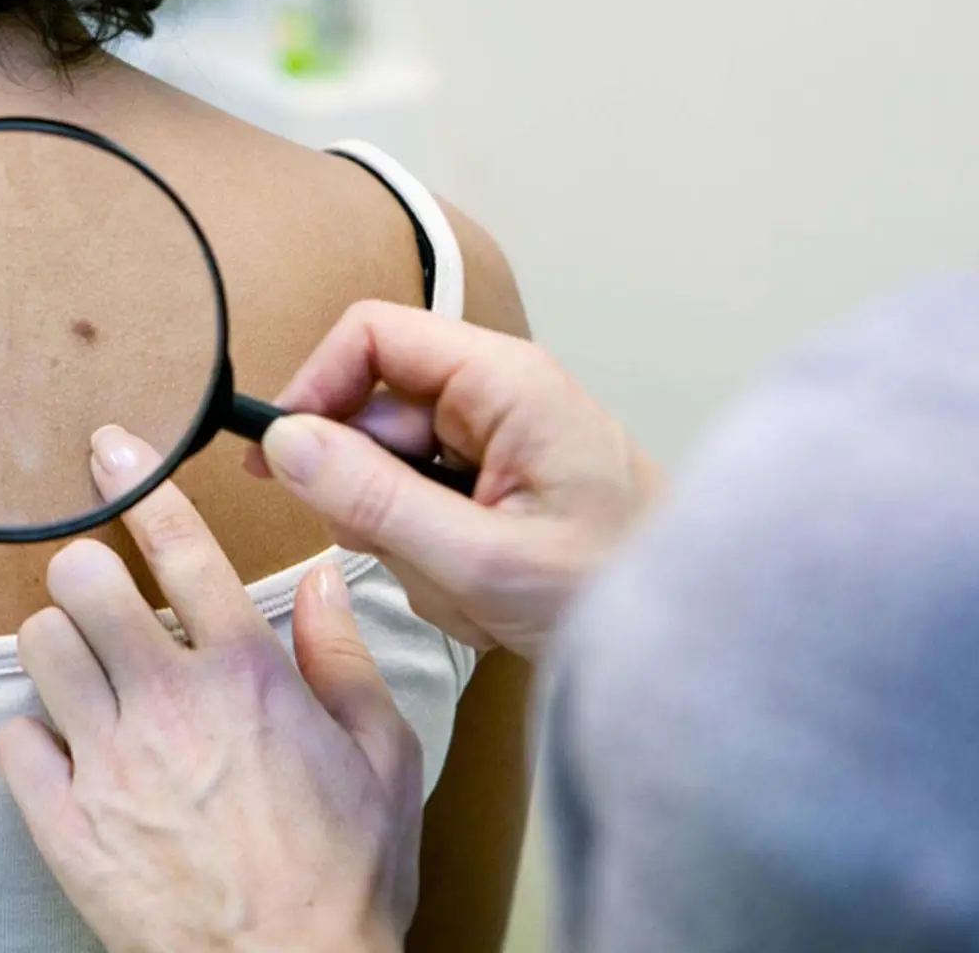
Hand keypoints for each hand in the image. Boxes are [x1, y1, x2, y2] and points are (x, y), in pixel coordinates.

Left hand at [0, 426, 419, 952]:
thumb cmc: (346, 879)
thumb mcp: (384, 759)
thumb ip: (347, 657)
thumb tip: (324, 580)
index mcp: (248, 675)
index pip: (180, 545)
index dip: (137, 482)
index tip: (110, 451)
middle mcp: (170, 703)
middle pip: (81, 580)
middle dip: (83, 569)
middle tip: (100, 593)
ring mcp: (110, 763)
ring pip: (38, 646)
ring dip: (58, 646)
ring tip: (86, 670)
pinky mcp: (67, 825)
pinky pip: (12, 742)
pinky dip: (32, 738)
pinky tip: (65, 751)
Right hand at [251, 300, 661, 659]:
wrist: (700, 645)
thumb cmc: (614, 593)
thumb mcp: (479, 559)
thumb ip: (375, 500)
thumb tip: (283, 444)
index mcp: (503, 381)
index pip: (372, 335)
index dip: (315, 388)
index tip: (279, 460)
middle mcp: (495, 396)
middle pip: (370, 414)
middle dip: (373, 499)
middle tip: (414, 559)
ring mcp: (494, 443)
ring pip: (387, 473)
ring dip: (407, 542)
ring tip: (472, 589)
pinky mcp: (494, 485)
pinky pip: (418, 509)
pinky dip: (433, 561)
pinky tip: (486, 597)